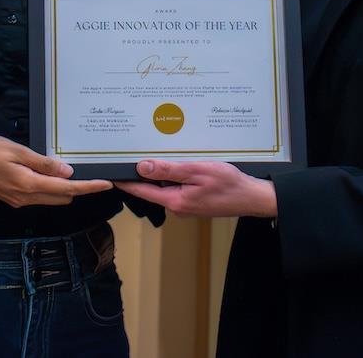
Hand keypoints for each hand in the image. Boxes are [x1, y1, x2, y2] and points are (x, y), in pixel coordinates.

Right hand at [0, 134, 111, 207]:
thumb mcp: (16, 150)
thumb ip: (43, 163)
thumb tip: (68, 172)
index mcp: (29, 185)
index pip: (68, 189)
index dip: (90, 187)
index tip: (107, 184)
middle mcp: (26, 198)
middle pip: (62, 197)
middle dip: (81, 188)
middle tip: (95, 172)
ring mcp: (18, 200)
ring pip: (51, 197)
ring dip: (66, 188)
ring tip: (78, 170)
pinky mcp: (11, 197)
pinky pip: (39, 195)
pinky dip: (50, 187)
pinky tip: (53, 173)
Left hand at [116, 160, 276, 217]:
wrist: (252, 197)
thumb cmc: (228, 184)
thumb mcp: (197, 171)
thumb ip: (169, 170)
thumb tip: (142, 167)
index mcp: (175, 201)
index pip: (141, 190)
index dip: (125, 181)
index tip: (110, 173)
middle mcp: (177, 207)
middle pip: (151, 189)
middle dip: (142, 173)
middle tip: (129, 155)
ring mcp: (186, 206)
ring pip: (165, 187)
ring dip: (159, 174)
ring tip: (153, 155)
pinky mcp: (193, 202)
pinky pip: (177, 188)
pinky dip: (174, 177)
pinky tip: (177, 164)